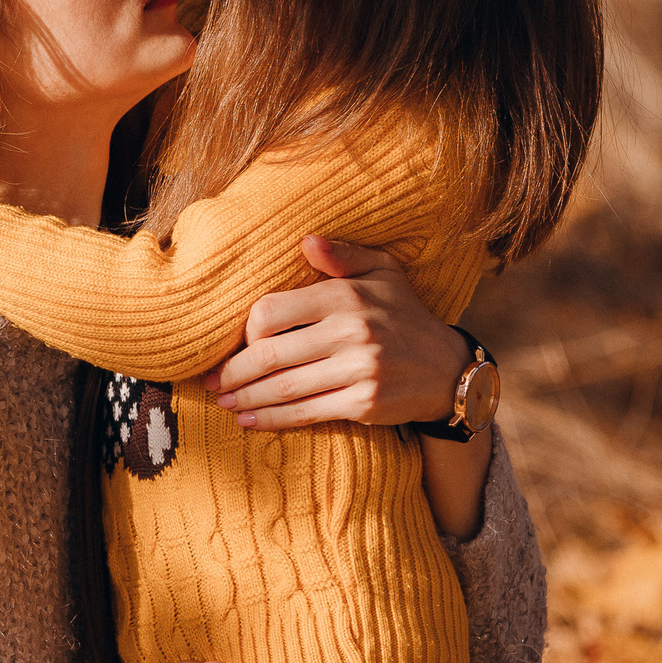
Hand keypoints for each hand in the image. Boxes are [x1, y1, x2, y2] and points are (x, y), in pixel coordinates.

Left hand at [201, 236, 468, 429]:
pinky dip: (272, 419)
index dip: (245, 333)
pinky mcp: (364, 403)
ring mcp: (359, 370)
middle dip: (234, 373)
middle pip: (271, 355)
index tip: (236, 346)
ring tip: (223, 403)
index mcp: (345, 296)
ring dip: (246, 399)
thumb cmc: (404, 316)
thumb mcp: (383, 273)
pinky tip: (249, 421)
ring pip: (284, 388)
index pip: (271, 312)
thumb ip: (343, 255)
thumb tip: (305, 241)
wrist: (449, 370)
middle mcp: (352, 332)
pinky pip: (306, 413)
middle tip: (211, 383)